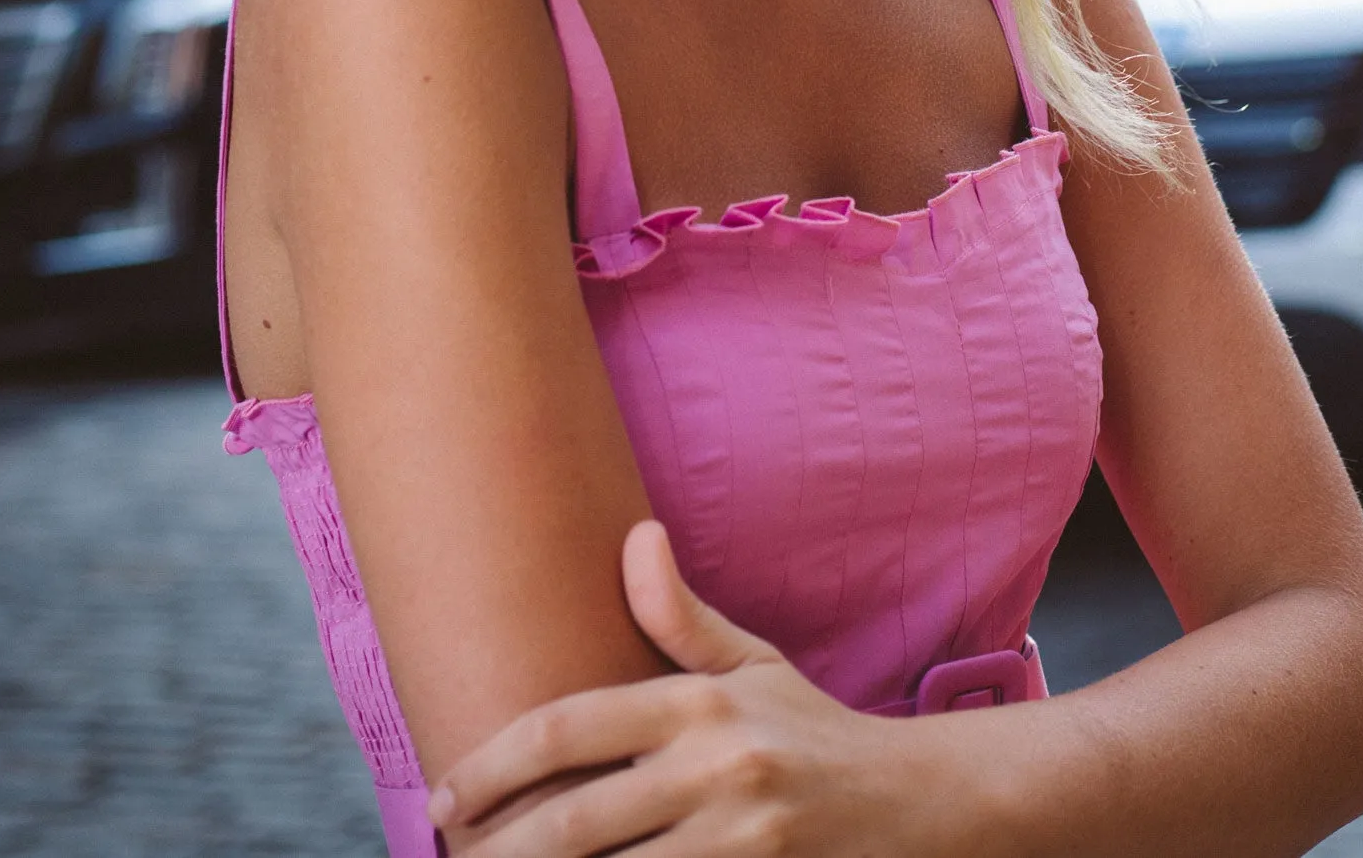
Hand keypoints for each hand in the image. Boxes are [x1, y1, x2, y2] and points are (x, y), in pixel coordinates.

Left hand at [432, 521, 967, 857]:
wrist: (917, 801)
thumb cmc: (813, 731)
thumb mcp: (753, 665)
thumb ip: (681, 618)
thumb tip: (635, 535)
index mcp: (701, 704)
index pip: (571, 727)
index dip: (494, 762)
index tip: (445, 795)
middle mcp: (716, 769)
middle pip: (576, 822)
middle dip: (500, 848)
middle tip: (452, 855)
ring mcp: (740, 840)